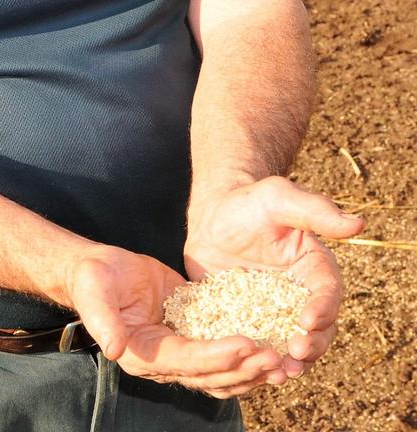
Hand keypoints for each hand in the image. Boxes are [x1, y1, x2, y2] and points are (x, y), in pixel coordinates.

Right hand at [66, 246, 292, 397]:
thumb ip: (103, 320)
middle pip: (211, 374)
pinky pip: (222, 348)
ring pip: (223, 371)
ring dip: (252, 369)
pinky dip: (247, 352)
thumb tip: (115, 349)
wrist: (100, 269)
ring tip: (283, 361)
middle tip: (276, 357)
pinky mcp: (191, 332)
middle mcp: (165, 360)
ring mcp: (181, 349)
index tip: (246, 345)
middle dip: (244, 368)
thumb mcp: (95, 292)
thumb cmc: (94, 279)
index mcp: (143, 355)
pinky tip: (272, 343)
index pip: (187, 361)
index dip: (217, 356)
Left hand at [184, 176, 364, 387]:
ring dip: (293, 362)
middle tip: (296, 350)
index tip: (309, 319)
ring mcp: (277, 313)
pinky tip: (252, 370)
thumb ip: (315, 210)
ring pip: (294, 344)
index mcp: (315, 268)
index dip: (323, 308)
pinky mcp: (252, 323)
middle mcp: (302, 295)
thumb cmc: (248, 202)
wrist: (213, 217)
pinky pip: (262, 346)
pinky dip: (261, 361)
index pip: (328, 292)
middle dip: (312, 343)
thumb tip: (358, 224)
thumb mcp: (278, 198)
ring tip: (281, 372)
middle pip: (319, 328)